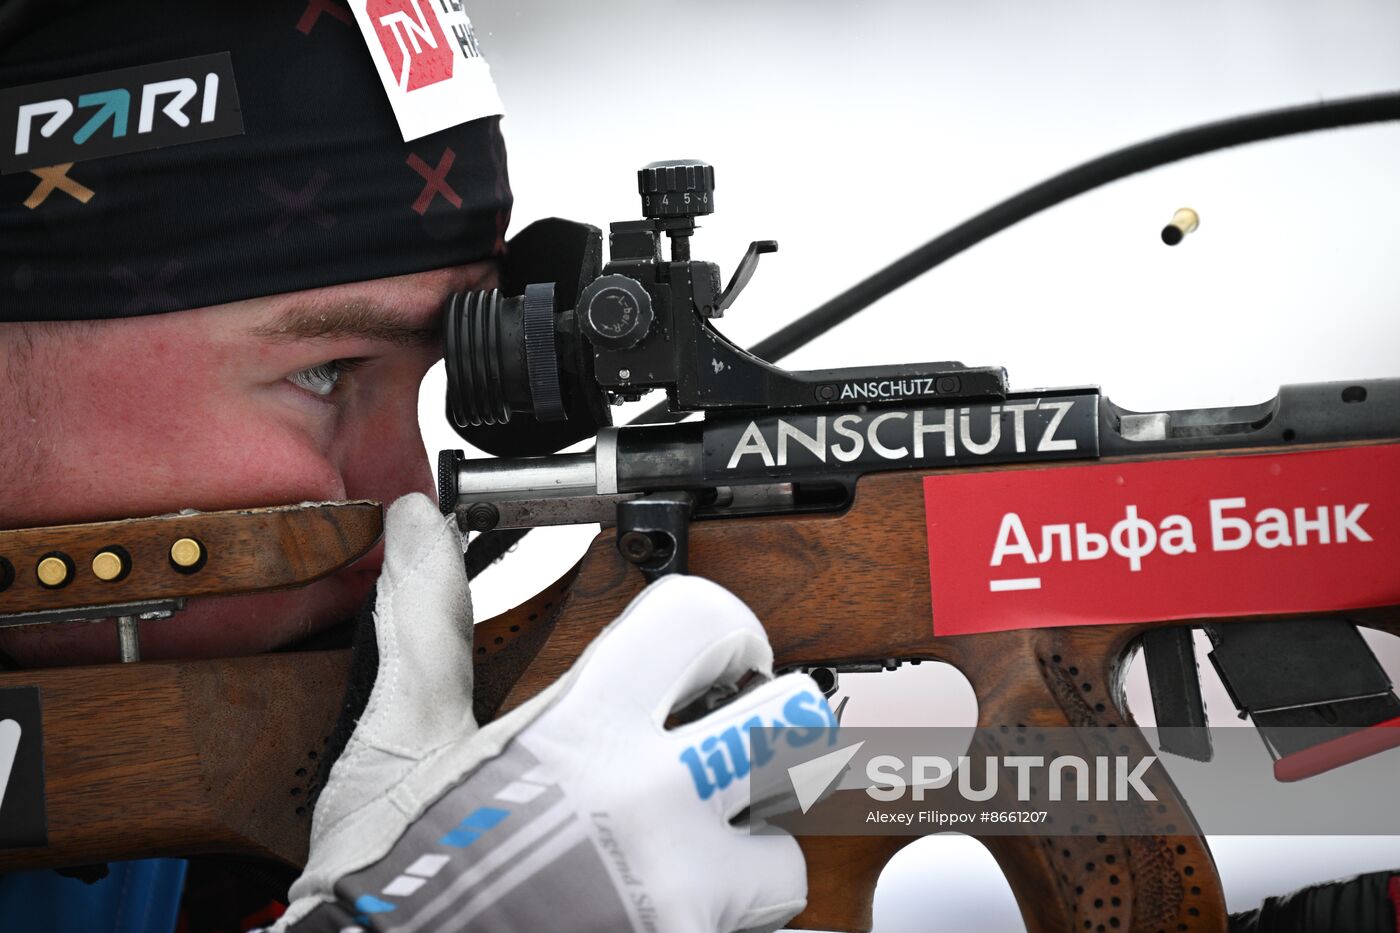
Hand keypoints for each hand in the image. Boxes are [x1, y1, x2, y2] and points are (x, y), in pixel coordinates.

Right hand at [274, 492, 819, 932]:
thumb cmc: (385, 882)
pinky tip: (659, 915)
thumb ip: (428, 623)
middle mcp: (651, 804)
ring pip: (784, 856)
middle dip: (761, 743)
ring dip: (742, 862)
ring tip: (673, 864)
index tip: (707, 659)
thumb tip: (416, 525)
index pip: (707, 620)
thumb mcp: (403, 741)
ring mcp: (681, 896)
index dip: (714, 629)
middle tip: (722, 758)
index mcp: (583, 726)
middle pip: (790, 725)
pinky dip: (721, 926)